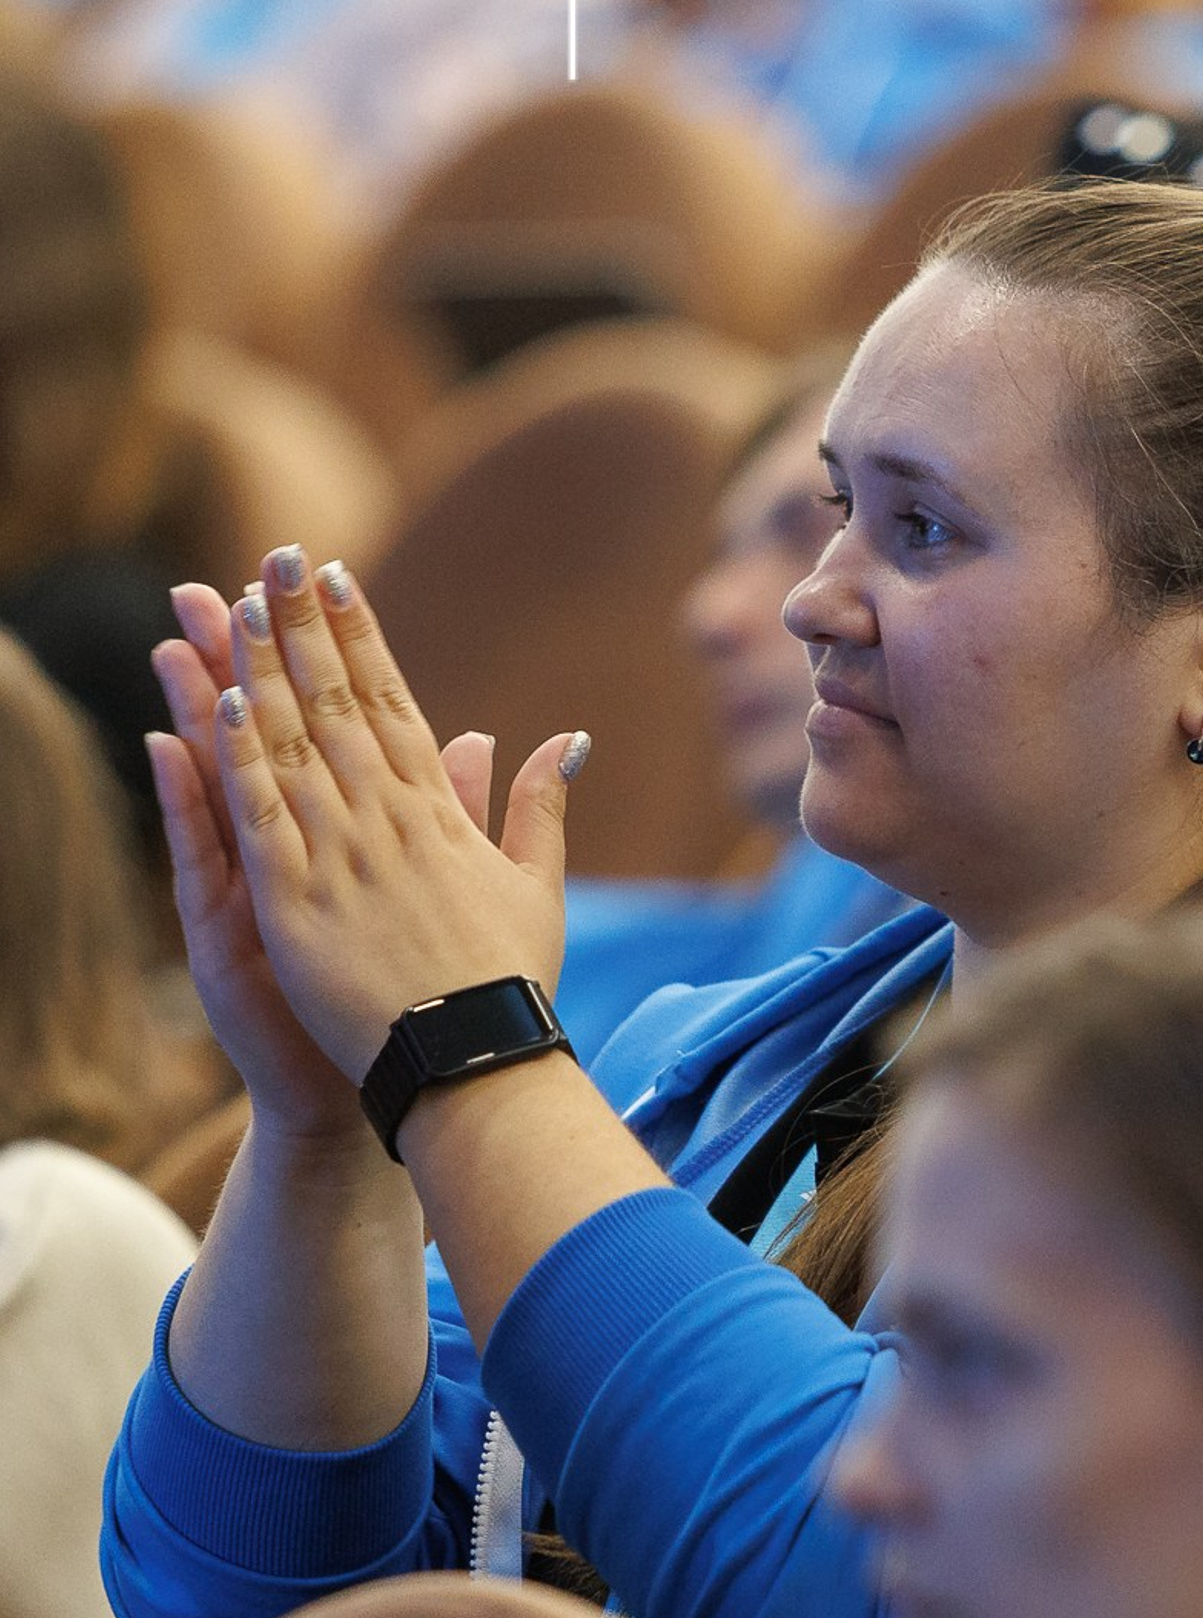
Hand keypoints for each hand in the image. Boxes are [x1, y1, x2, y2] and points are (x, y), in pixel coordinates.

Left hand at [174, 545, 587, 1086]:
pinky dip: (241, 759)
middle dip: (305, 627)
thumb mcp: (535, 886)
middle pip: (335, 704)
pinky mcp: (297, 901)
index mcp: (440, 813)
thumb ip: (538, 808)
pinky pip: (263, 816)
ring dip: (262, 671)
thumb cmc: (505, 981)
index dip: (359, 636)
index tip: (335, 580)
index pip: (392, 702)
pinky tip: (221, 704)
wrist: (471, 1058)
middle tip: (276, 559)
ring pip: (292, 746)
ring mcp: (342, 856)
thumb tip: (567, 741)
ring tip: (238, 606)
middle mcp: (389, 819)